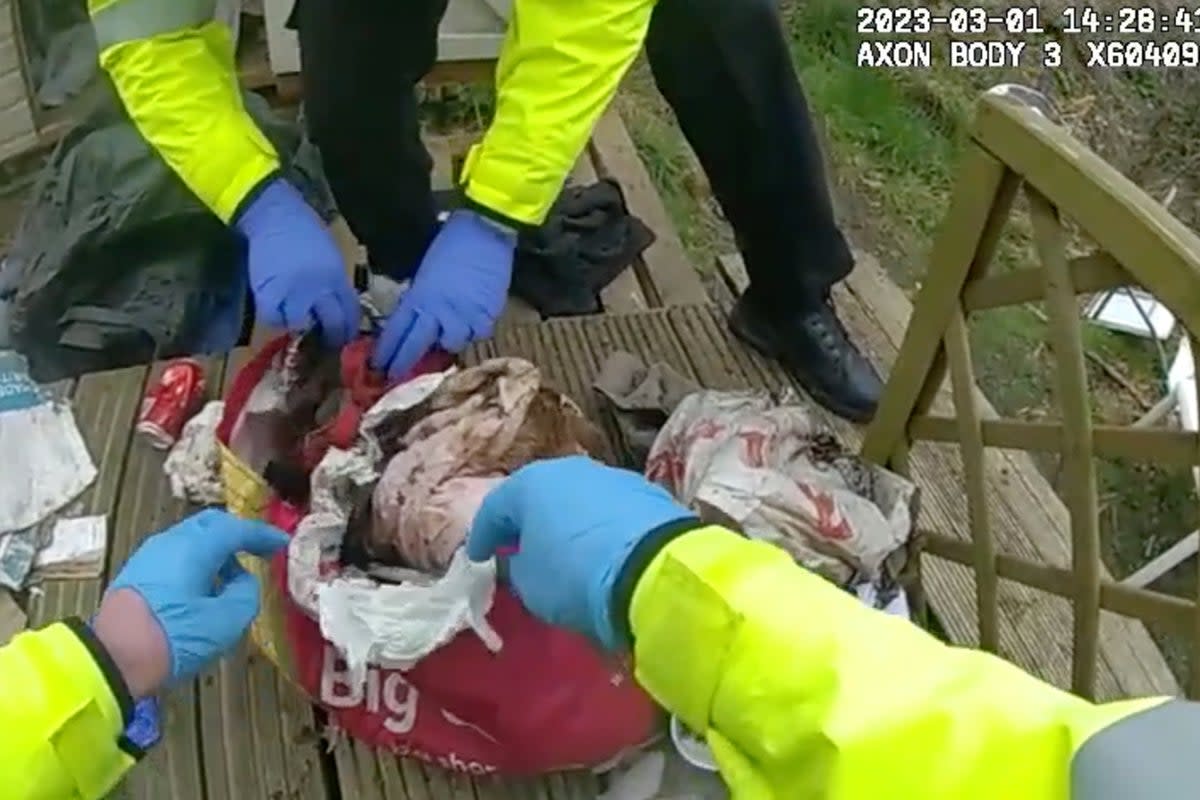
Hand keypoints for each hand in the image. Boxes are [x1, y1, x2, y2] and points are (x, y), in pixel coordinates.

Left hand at [94, 510, 288, 696]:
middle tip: (259, 551)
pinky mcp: (137, 574)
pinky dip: (198, 563)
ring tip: (234, 577)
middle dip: (238, 536)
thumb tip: (242, 581)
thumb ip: (246, 593)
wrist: (112, 661)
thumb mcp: (227, 621)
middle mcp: (170, 542)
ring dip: (216, 552)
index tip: (282, 543)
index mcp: (195, 546)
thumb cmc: (174, 638)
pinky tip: (205, 588)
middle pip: (211, 526)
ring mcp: (149, 556)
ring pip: (191, 540)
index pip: (236, 529)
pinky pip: (176, 556)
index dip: (263, 535)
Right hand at [234, 178, 358, 346]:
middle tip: (326, 340)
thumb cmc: (305, 230)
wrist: (274, 213)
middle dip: (331, 336)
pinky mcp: (267, 292)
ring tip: (299, 324)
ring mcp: (293, 291)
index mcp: (337, 277)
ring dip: (301, 328)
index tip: (345, 335)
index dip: (349, 329)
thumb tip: (337, 305)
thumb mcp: (330, 255)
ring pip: (301, 325)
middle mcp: (319, 288)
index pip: (351, 313)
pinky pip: (273, 319)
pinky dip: (276, 320)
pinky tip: (278, 313)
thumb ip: (335, 281)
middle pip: (332, 324)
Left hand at [372, 209, 515, 378]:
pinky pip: (478, 334)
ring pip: (452, 345)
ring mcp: (464, 317)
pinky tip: (473, 322)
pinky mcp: (487, 316)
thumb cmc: (451, 243)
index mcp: (418, 298)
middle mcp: (439, 313)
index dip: (386, 352)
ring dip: (447, 342)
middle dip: (405, 364)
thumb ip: (419, 297)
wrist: (486, 231)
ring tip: (447, 334)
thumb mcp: (425, 271)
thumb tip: (415, 316)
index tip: (377, 367)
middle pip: (418, 347)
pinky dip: (474, 330)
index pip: (397, 332)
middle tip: (396, 376)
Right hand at [467, 456, 695, 650]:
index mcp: (530, 483)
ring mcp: (612, 477)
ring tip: (563, 552)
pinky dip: (598, 530)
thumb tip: (523, 562)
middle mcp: (570, 469)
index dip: (482, 537)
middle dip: (527, 524)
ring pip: (576, 501)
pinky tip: (600, 552)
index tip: (479, 559)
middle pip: (539, 497)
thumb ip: (518, 569)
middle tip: (518, 550)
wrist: (656, 571)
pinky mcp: (648, 494)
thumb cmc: (573, 575)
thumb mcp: (530, 584)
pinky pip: (609, 513)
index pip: (494, 509)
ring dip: (565, 524)